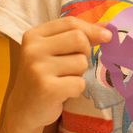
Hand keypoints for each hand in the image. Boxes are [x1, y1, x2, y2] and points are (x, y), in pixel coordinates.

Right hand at [6, 17, 111, 132]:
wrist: (24, 109)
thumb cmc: (46, 75)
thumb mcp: (56, 50)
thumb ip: (79, 35)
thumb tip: (107, 26)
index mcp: (34, 35)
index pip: (70, 23)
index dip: (92, 29)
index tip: (107, 36)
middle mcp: (33, 49)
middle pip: (79, 39)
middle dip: (84, 53)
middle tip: (72, 65)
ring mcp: (38, 69)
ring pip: (81, 62)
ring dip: (79, 74)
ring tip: (63, 80)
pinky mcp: (47, 89)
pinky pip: (79, 83)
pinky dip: (76, 89)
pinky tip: (62, 93)